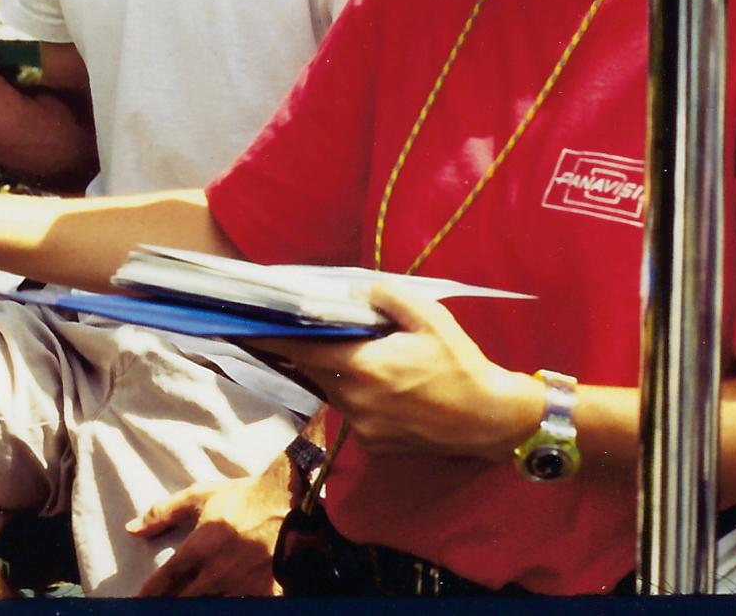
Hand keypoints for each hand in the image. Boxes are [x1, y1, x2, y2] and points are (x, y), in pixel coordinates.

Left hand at [129, 461, 289, 596]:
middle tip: (158, 607)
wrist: (289, 502)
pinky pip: (245, 608)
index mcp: (197, 551)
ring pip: (211, 609)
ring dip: (197, 608)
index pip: (163, 583)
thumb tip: (132, 529)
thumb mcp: (198, 497)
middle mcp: (216, 574)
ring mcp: (242, 587)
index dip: (147, 597)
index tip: (137, 603)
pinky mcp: (266, 594)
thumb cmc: (242, 498)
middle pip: (183, 603)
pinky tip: (225, 604)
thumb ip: (162, 513)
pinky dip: (233, 607)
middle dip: (169, 606)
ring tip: (189, 605)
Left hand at [252, 284, 541, 458]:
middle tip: (295, 329)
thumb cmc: (461, 364)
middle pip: (313, 370)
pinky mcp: (373, 445)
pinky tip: (380, 386)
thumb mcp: (429, 317)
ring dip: (334, 372)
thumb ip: (386, 296)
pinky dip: (356, 396)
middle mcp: (354, 401)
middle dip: (304, 350)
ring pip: (331, 392)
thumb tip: (353, 289)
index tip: (242, 326)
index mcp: (362, 367)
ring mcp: (362, 427)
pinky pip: (351, 413)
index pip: (300, 349)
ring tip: (352, 354)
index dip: (270, 337)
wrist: (492, 420)